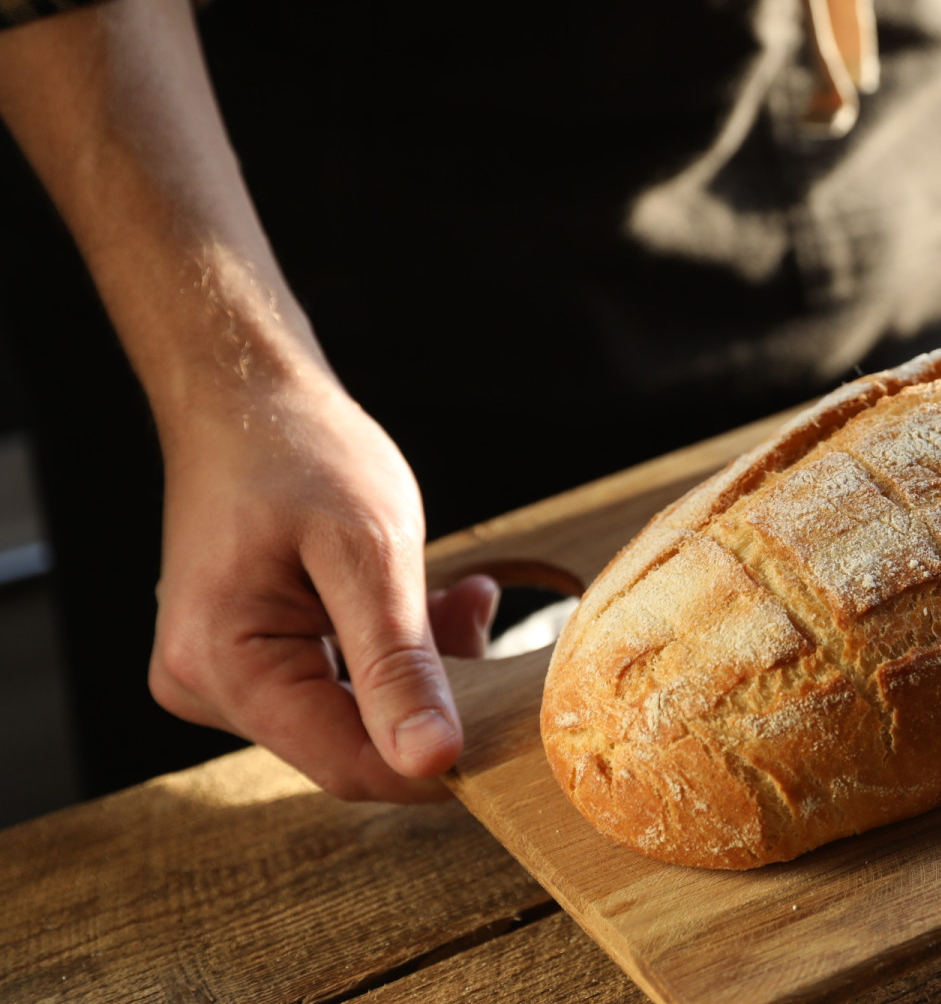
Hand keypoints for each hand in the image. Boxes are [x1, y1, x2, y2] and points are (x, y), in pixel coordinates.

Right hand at [147, 379, 500, 800]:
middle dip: (434, 698)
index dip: (436, 765)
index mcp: (223, 667)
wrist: (248, 398)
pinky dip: (392, 652)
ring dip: (419, 667)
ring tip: (462, 599)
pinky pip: (336, 685)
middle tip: (483, 621)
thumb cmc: (302, 454)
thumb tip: (432, 763)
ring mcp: (220, 677)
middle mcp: (205, 686)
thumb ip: (399, 664)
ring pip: (352, 715)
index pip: (348, 765)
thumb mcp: (369, 554)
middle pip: (350, 743)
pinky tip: (431, 603)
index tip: (512, 731)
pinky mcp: (246, 660)